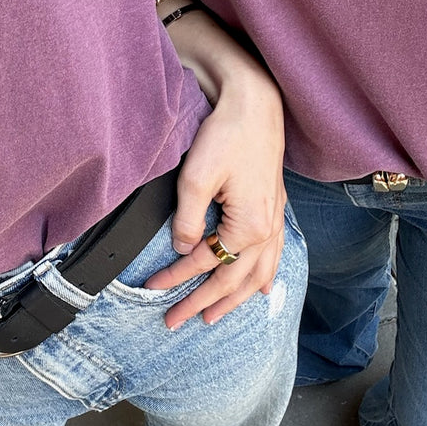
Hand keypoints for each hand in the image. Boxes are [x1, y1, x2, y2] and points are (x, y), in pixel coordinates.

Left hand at [145, 57, 286, 327]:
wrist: (254, 104)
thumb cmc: (226, 136)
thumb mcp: (196, 178)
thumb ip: (187, 220)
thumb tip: (182, 250)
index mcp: (250, 227)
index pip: (205, 263)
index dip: (175, 279)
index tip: (150, 289)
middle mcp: (268, 230)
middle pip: (233, 280)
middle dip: (202, 303)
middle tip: (174, 321)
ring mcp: (276, 220)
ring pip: (257, 275)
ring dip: (235, 300)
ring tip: (213, 318)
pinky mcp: (275, 208)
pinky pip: (275, 256)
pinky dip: (266, 277)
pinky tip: (263, 289)